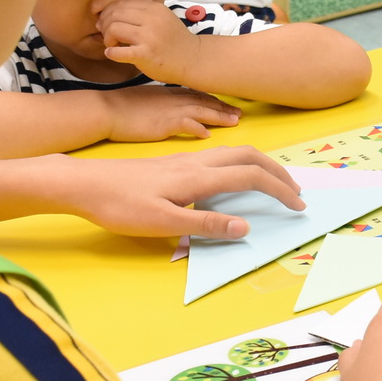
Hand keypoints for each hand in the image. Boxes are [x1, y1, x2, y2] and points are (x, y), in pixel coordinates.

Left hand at [51, 147, 303, 238]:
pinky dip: (240, 165)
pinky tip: (232, 181)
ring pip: (234, 153)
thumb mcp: (163, 223)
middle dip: (277, 172)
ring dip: (260, 166)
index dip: (279, 191)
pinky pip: (219, 157)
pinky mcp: (174, 164)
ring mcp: (185, 160)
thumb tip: (246, 227)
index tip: (298, 206)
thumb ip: (205, 225)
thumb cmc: (119, 205)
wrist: (84, 183)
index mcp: (198, 176)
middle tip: (295, 192)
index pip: (251, 177)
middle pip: (249, 156)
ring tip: (272, 184)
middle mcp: (196, 162)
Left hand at [100, 0, 199, 83]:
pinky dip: (111, 52)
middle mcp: (151, 19)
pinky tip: (111, 53)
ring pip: (114, 29)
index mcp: (154, 8)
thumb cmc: (175, 40)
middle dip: (104, 24)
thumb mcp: (164, 16)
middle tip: (105, 33)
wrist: (192, 59)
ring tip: (112, 44)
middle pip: (115, 14)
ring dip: (107, 38)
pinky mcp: (146, 55)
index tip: (105, 22)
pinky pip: (119, 52)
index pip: (122, 4)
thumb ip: (147, 5)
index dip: (108, 12)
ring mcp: (149, 37)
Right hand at [101, 84, 240, 141]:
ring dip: (219, 116)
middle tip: (240, 114)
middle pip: (205, 102)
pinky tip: (208, 134)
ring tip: (234, 122)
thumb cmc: (122, 108)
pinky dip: (198, 128)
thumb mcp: (148, 101)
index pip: (198, 95)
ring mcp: (169, 110)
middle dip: (223, 108)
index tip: (228, 105)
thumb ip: (163, 105)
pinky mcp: (162, 123)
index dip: (215, 100)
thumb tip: (171, 113)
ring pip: (201, 111)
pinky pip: (185, 124)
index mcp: (169, 93)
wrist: (106, 110)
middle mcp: (173, 99)